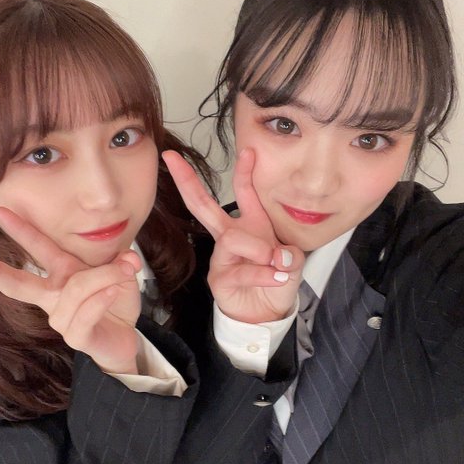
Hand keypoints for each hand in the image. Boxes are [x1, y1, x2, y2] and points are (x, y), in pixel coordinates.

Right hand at [0, 207, 141, 373]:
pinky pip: (85, 313)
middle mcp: (54, 296)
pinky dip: (101, 299)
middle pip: (20, 284)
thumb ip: (122, 263)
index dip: (19, 229)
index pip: (37, 248)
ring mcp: (61, 319)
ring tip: (125, 273)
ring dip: (104, 277)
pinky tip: (113, 292)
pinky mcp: (76, 336)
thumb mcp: (121, 276)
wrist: (124, 338)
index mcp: (61, 274)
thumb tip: (127, 258)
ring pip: (76, 289)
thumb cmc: (114, 303)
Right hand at [163, 148, 303, 322]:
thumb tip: (278, 255)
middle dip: (187, 181)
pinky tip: (277, 277)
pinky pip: (240, 270)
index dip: (245, 172)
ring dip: (257, 248)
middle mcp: (230, 237)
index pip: (243, 193)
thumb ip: (289, 255)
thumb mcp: (291, 262)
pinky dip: (262, 274)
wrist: (266, 312)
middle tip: (172, 159)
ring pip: (231, 239)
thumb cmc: (275, 280)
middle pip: (202, 205)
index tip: (249, 151)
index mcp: (250, 225)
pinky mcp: (218, 279)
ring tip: (276, 260)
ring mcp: (220, 257)